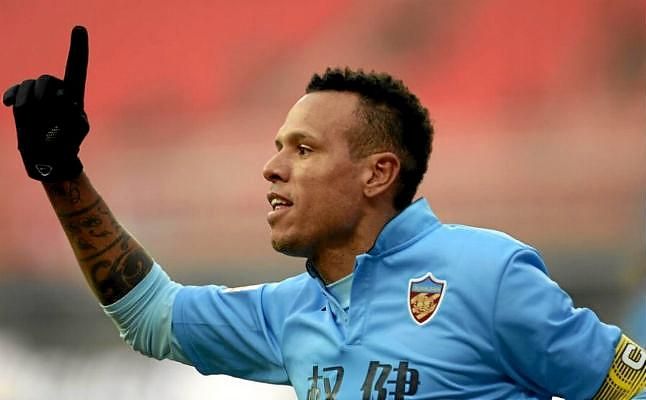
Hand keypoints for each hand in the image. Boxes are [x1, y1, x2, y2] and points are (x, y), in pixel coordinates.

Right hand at [3, 26, 89, 181]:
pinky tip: (7, 103)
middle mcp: (57, 92)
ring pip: (32, 85)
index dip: (77, 49)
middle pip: (49, 79)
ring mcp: (39, 97)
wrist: (48, 159)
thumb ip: (74, 115)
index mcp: (74, 96)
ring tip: (33, 119)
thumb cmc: (66, 146)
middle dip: (45, 93)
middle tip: (45, 112)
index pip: (76, 69)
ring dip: (31, 102)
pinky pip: (17, 89)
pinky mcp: (24, 102)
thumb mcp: (77, 132)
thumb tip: (66, 99)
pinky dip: (13, 93)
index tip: (79, 28)